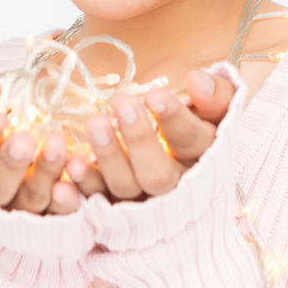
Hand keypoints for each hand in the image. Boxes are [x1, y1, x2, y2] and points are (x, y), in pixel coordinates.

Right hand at [0, 75, 82, 214]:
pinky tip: (72, 184)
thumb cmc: (30, 110)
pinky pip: (60, 212)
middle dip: (8, 164)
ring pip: (29, 199)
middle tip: (23, 141)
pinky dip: (66, 201)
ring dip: (42, 176)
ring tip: (57, 147)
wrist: (73, 122)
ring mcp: (27, 205)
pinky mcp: (57, 213)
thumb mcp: (6, 101)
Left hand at [66, 68, 237, 203]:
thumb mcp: (215, 100)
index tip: (154, 96)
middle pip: (158, 174)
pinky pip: (95, 201)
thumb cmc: (196, 115)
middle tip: (122, 102)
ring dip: (107, 158)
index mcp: (203, 156)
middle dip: (139, 139)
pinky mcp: (113, 206)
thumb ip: (215, 92)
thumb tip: (197, 81)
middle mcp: (175, 184)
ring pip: (126, 188)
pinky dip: (82, 186)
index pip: (191, 141)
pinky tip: (71, 163)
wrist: (174, 145)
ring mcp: (143, 199)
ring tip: (94, 123)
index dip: (174, 119)